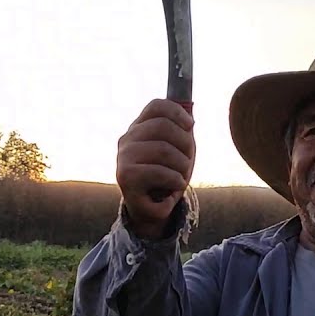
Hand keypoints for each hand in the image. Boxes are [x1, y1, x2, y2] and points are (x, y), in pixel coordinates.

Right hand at [115, 99, 195, 238]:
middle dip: (185, 144)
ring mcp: (123, 158)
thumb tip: (189, 117)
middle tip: (188, 161)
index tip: (191, 126)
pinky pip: (160, 172)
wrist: (149, 210)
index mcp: (138, 128)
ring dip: (182, 166)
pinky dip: (176, 181)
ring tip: (181, 177)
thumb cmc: (165, 176)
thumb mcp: (175, 150)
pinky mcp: (126, 178)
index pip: (156, 106)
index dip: (178, 112)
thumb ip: (179, 131)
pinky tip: (175, 188)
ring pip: (164, 149)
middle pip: (163, 126)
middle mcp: (127, 139)